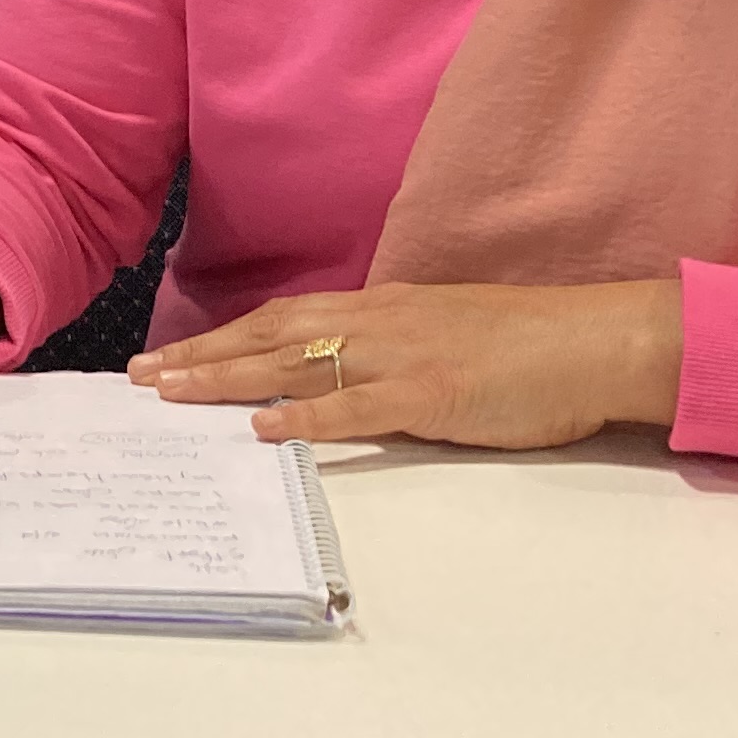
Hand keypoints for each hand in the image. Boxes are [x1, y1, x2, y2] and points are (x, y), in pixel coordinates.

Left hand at [131, 278, 682, 449]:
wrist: (598, 339)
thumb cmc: (532, 343)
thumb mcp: (447, 333)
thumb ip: (392, 350)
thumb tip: (344, 374)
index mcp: (383, 309)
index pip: (286, 318)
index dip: (225, 335)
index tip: (172, 354)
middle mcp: (380, 323)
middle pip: (272, 334)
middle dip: (202, 355)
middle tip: (140, 377)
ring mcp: (403, 357)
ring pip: (297, 363)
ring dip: (229, 379)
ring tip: (172, 395)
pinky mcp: (433, 395)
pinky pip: (357, 408)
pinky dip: (305, 418)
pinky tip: (264, 429)